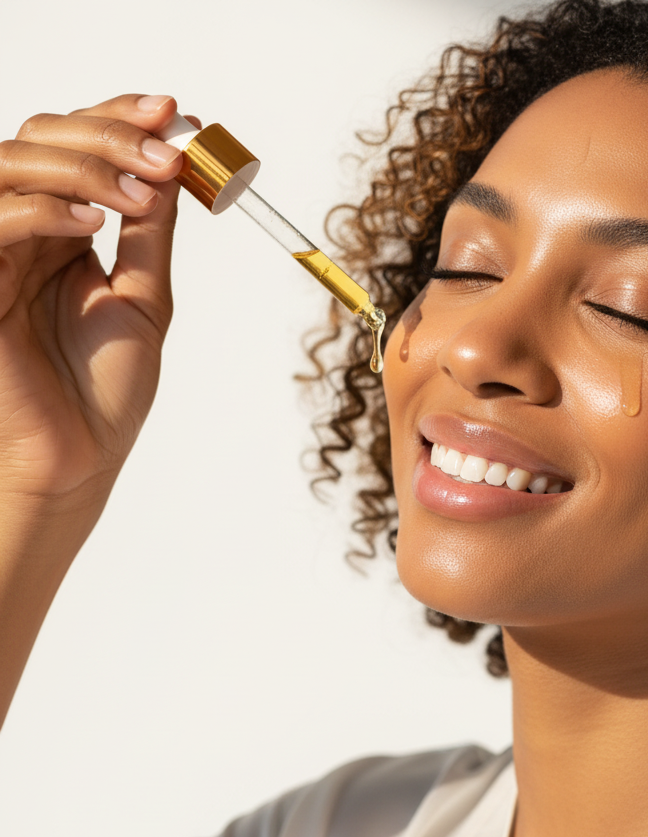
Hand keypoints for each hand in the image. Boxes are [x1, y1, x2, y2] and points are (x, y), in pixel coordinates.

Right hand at [0, 93, 185, 507]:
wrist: (80, 456)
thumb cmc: (106, 389)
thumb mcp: (143, 298)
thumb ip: (149, 234)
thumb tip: (170, 166)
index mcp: (63, 233)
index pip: (77, 150)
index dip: (119, 120)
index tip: (176, 113)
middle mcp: (24, 233)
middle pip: (41, 139)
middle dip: (108, 133)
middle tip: (167, 151)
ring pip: (11, 165)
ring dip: (82, 164)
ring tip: (140, 190)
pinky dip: (41, 209)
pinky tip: (92, 224)